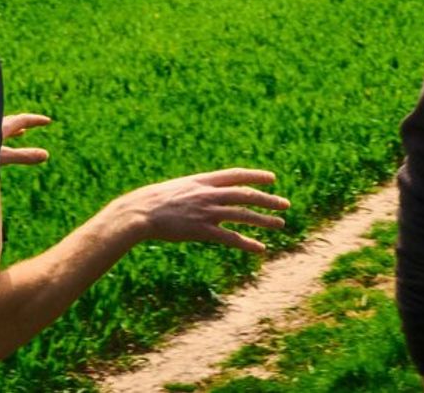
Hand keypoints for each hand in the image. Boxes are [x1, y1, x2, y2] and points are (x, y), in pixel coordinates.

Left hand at [0, 113, 51, 165]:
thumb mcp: (2, 156)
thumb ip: (23, 155)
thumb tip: (46, 155)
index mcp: (1, 127)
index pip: (22, 120)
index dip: (36, 120)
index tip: (48, 120)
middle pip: (13, 121)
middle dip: (26, 122)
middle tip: (37, 122)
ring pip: (2, 128)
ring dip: (14, 130)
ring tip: (22, 132)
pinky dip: (2, 138)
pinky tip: (1, 146)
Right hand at [116, 168, 289, 253]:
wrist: (138, 212)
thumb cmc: (154, 201)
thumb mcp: (178, 188)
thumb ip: (195, 190)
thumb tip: (206, 193)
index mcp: (202, 181)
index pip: (236, 175)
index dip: (256, 176)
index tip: (272, 178)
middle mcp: (208, 194)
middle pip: (245, 194)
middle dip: (268, 199)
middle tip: (285, 204)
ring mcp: (206, 212)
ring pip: (242, 214)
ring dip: (264, 220)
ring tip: (281, 225)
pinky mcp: (201, 230)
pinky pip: (230, 237)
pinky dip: (247, 243)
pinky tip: (260, 248)